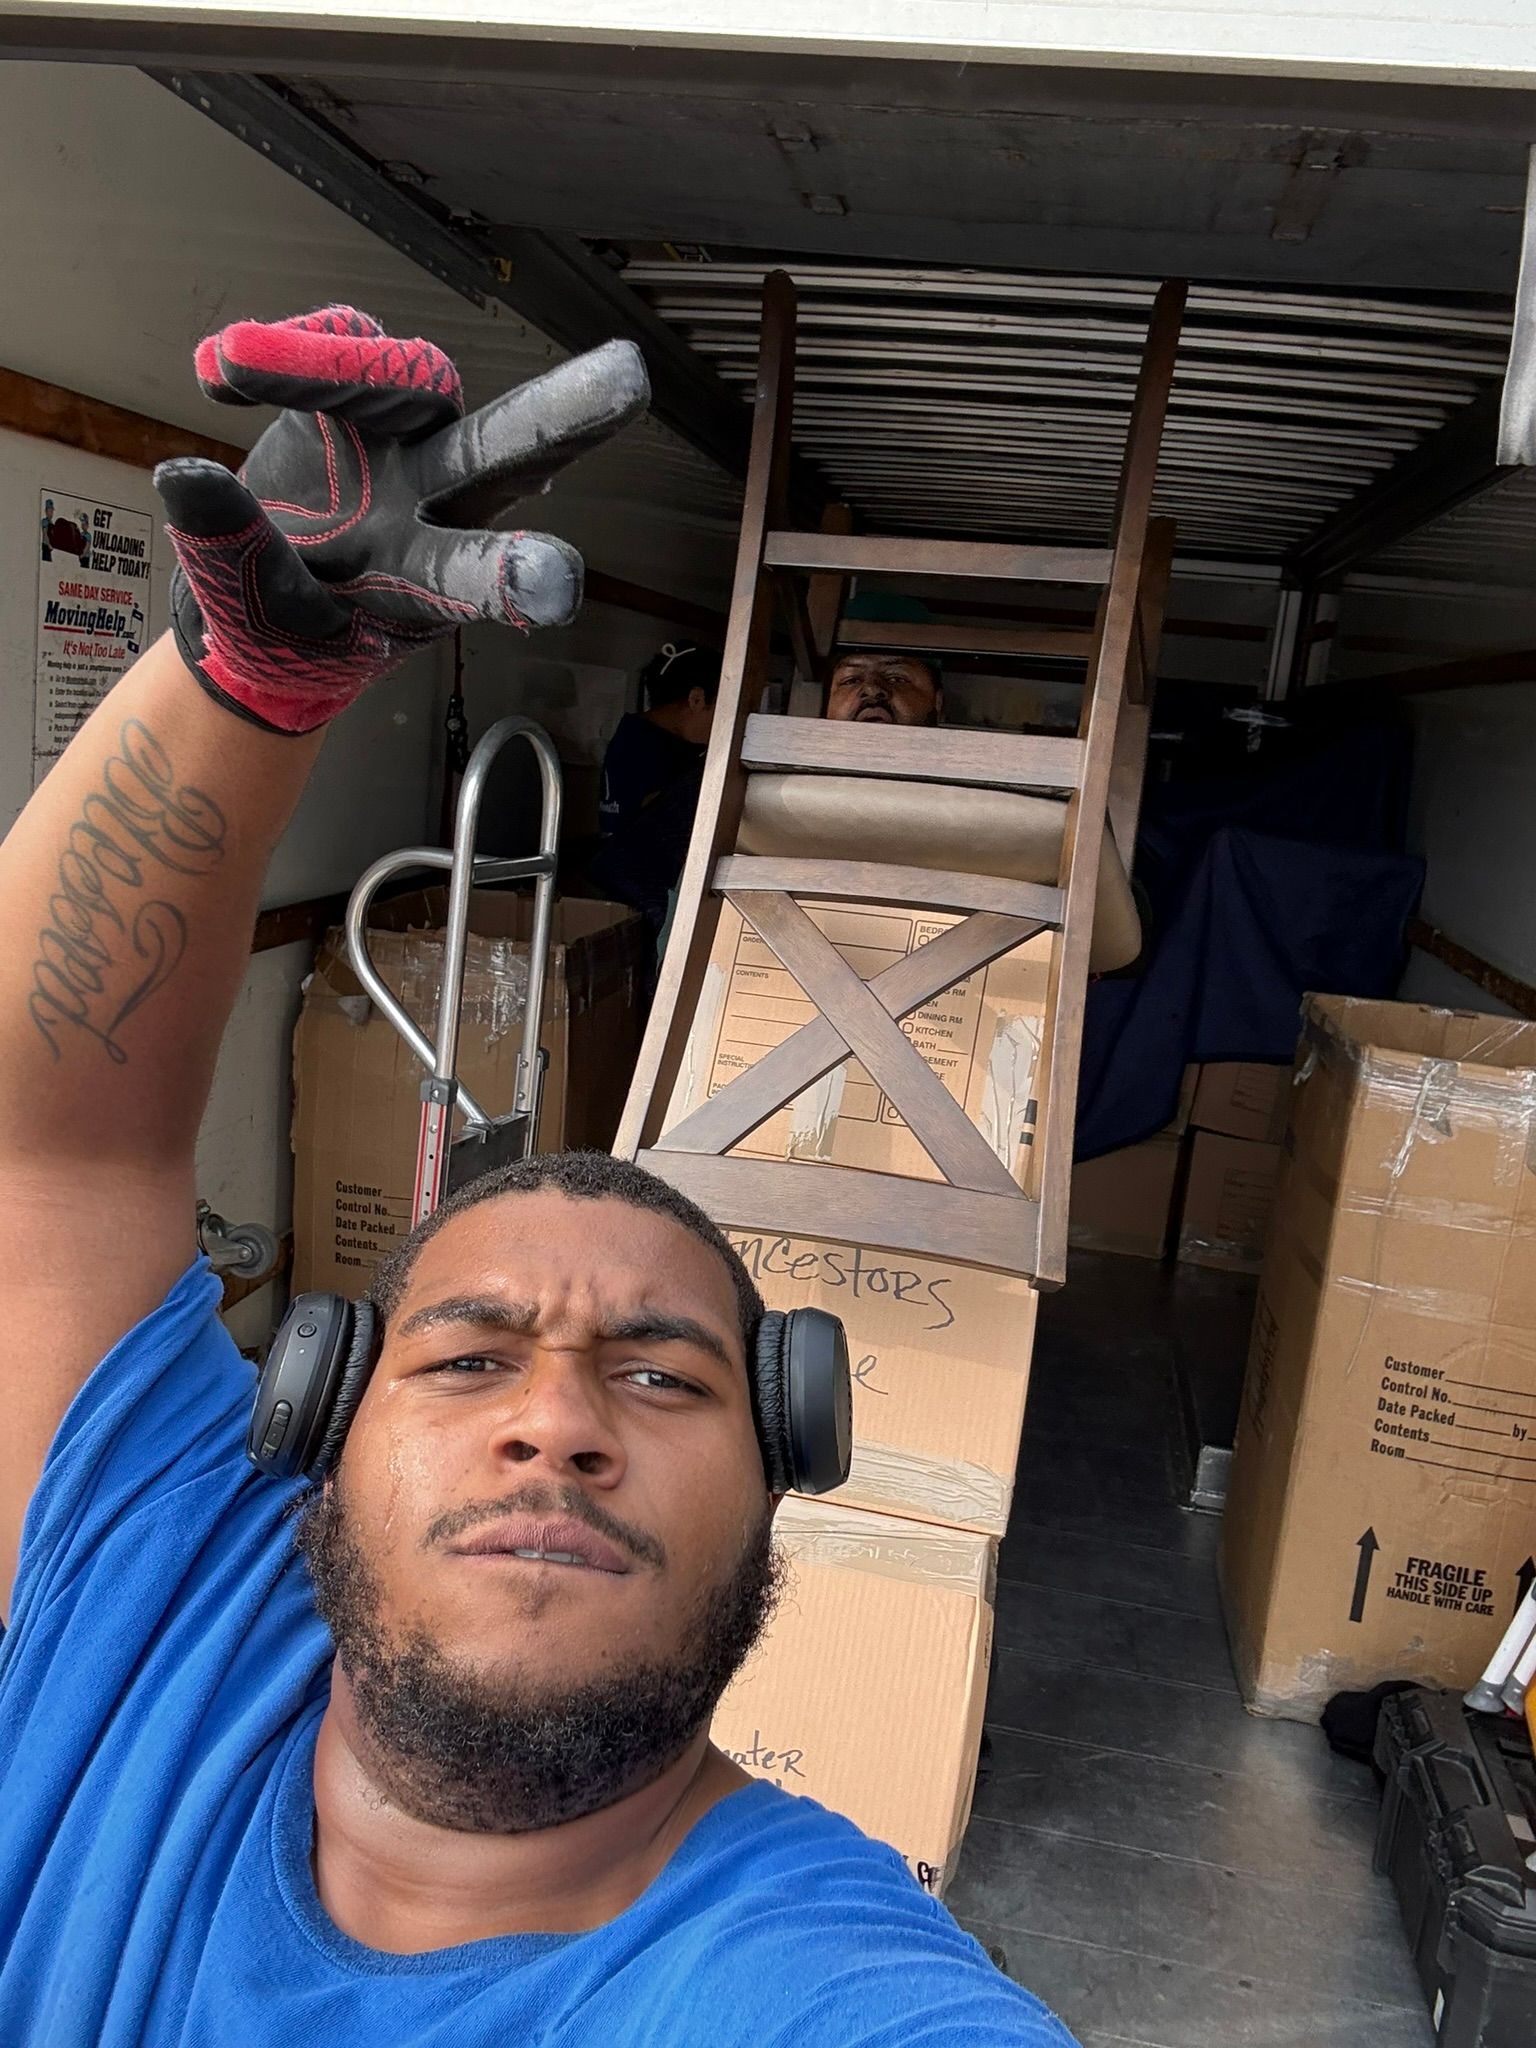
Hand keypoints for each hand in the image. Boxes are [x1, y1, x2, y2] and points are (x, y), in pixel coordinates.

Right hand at [154, 307, 648, 733]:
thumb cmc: (281, 629)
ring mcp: (403, 444)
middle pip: (505, 451)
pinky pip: (342, 347)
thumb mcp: (256, 619)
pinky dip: (277, 354)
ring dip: (332, 362)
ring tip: (238, 363)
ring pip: (413, 376)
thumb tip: (185, 477)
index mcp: (428, 583)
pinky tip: (223, 372)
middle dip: (563, 415)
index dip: (517, 575)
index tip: (562, 582)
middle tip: (629, 378)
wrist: (251, 599)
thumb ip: (233, 556)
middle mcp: (436, 502)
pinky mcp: (359, 398)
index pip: (480, 576)